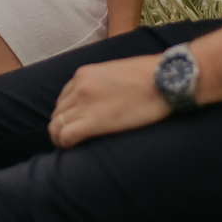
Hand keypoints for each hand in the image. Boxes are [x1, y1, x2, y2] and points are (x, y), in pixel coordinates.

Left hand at [48, 55, 169, 148]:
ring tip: (72, 147)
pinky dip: (65, 144)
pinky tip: (74, 149)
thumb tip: (100, 100)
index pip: (62, 98)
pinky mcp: (92, 121)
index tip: (74, 124)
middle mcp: (79, 86)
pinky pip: (65, 136)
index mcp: (84, 74)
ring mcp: (84, 103)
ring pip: (56, 125)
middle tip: (72, 140)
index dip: (66, 114)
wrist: (165, 79)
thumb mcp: (115, 72)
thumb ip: (100, 83)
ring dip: (60, 137)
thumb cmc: (149, 76)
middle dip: (61, 127)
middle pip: (57, 112)